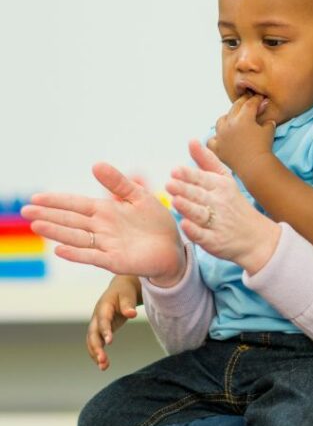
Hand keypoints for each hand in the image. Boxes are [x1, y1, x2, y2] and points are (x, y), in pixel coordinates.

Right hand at [22, 164, 184, 284]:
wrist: (174, 249)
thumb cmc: (156, 224)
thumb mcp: (139, 197)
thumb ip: (119, 183)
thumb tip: (95, 164)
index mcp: (106, 212)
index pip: (76, 204)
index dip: (57, 201)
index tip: (36, 197)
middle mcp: (102, 228)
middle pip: (71, 220)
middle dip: (48, 215)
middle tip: (25, 211)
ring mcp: (107, 245)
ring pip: (77, 238)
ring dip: (57, 232)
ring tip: (36, 226)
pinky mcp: (116, 261)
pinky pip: (93, 257)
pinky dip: (77, 254)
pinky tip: (60, 250)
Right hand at [87, 275, 141, 369]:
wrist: (120, 289)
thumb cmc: (125, 291)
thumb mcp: (127, 295)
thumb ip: (128, 304)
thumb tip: (131, 314)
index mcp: (103, 306)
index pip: (103, 320)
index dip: (105, 330)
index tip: (109, 342)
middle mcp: (97, 317)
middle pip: (93, 334)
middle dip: (96, 347)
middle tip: (102, 360)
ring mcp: (97, 324)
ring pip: (92, 341)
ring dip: (96, 354)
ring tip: (103, 367)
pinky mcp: (101, 330)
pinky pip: (97, 343)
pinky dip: (98, 353)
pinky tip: (104, 365)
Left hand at [166, 139, 280, 272]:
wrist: (256, 237)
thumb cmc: (234, 205)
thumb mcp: (225, 180)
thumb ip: (206, 161)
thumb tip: (191, 140)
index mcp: (221, 187)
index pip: (202, 179)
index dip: (189, 175)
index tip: (176, 171)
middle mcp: (220, 204)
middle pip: (199, 195)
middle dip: (185, 189)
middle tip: (170, 184)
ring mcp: (218, 223)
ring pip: (200, 214)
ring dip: (188, 207)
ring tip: (175, 201)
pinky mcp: (215, 241)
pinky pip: (203, 236)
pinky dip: (194, 231)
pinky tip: (185, 225)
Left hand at [207, 96, 275, 181]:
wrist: (255, 166)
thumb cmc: (264, 148)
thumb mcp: (269, 131)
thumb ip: (268, 122)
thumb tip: (268, 120)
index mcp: (243, 118)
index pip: (250, 104)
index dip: (256, 100)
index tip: (260, 99)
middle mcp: (229, 124)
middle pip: (234, 108)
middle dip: (242, 104)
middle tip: (248, 102)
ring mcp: (221, 136)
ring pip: (220, 121)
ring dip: (227, 118)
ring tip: (232, 120)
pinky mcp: (217, 148)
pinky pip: (212, 140)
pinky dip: (216, 138)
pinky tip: (221, 139)